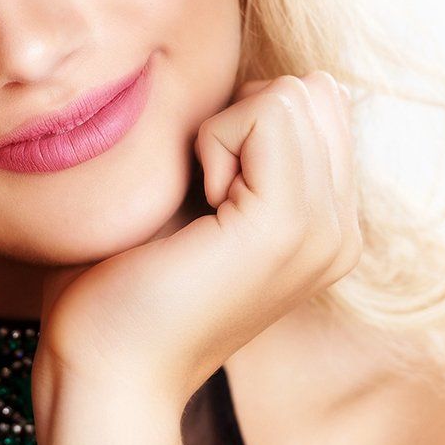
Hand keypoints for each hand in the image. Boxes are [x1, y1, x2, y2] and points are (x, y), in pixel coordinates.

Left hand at [34, 71, 360, 410]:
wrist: (104, 366)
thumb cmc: (121, 282)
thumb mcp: (195, 199)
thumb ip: (238, 148)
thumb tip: (251, 78)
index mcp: (325, 225)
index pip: (317, 101)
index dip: (244, 118)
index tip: (202, 188)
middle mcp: (341, 230)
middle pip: (313, 91)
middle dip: (241, 117)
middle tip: (200, 194)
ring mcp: (325, 232)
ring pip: (294, 94)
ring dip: (223, 130)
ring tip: (199, 204)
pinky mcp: (288, 226)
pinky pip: (269, 113)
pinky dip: (214, 139)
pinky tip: (196, 205)